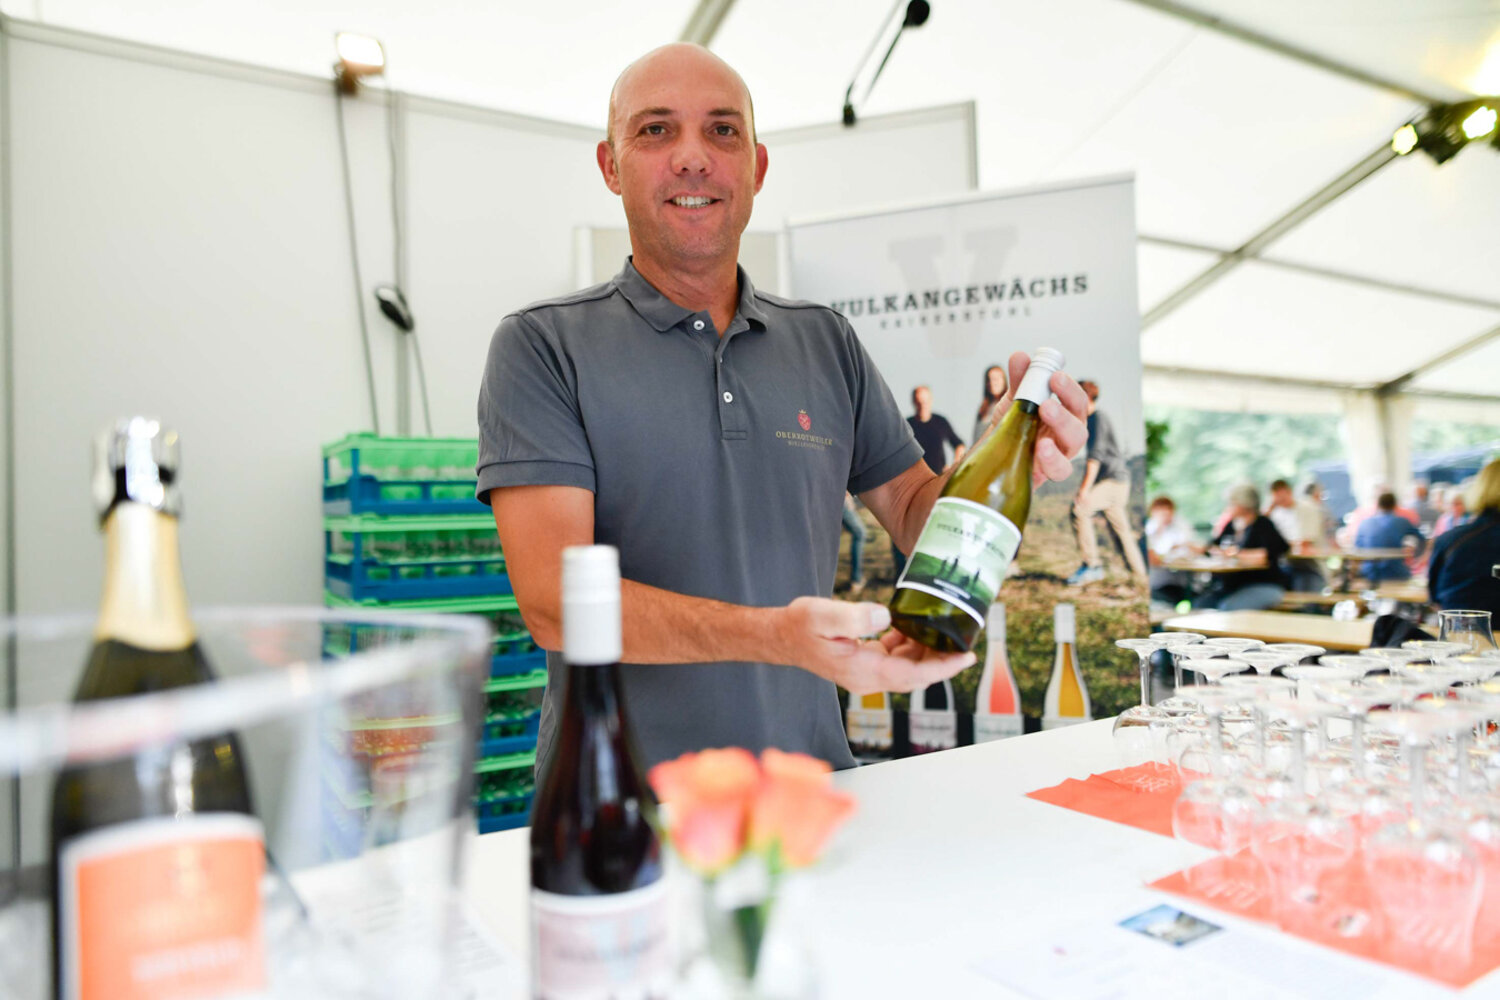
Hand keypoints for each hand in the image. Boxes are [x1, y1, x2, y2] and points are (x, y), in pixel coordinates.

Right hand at [774, 597, 974, 695]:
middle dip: (942, 660)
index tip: (966, 657)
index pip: (913, 675)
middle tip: (964, 638)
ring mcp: (866, 673)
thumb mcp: (822, 615)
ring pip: (908, 668)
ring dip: (927, 652)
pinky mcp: (864, 664)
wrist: (781, 636)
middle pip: (916, 675)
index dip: (943, 667)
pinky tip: (912, 627)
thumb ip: (855, 617)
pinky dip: (910, 646)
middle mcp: (868, 678)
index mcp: (862, 671)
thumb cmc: (798, 626)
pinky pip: (896, 660)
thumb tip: (886, 617)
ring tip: (943, 630)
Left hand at [983, 351, 1088, 486]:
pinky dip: (1053, 460)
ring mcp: (1060, 455)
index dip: (1069, 388)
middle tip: (1049, 395)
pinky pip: (1060, 470)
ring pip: (1075, 443)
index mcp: (1065, 413)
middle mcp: (1067, 434)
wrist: (995, 456)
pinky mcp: (1048, 473)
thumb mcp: (1014, 401)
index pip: (1076, 400)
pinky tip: (1041, 448)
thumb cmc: (1013, 426)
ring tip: (1045, 413)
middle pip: (1080, 420)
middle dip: (1067, 405)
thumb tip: (1020, 356)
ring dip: (1062, 426)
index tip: (1055, 376)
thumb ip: (1020, 380)